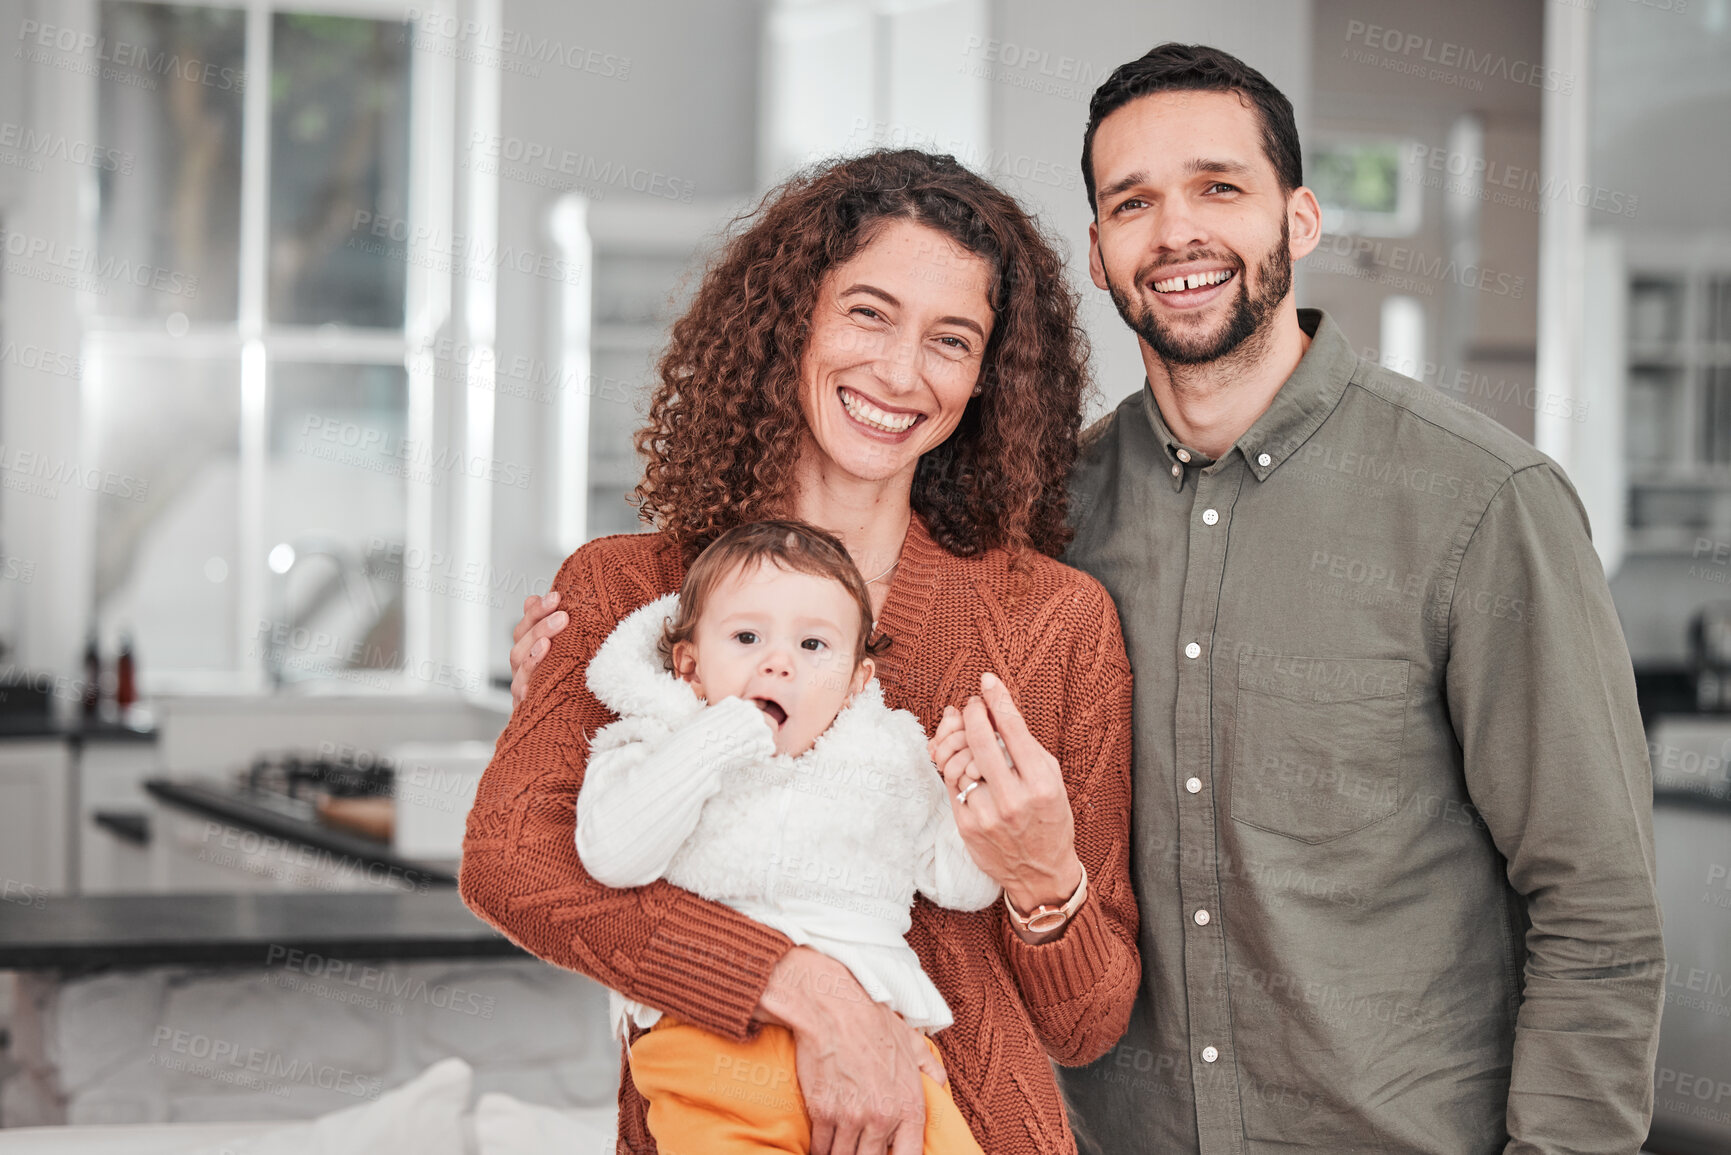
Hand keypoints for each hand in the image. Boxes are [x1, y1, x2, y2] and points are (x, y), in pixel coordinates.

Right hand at [509, 591, 567, 706]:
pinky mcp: (527, 711)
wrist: (569, 722)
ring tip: (548, 642)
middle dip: (539, 628)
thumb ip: (547, 625)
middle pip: (520, 646)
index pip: (524, 628)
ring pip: (520, 670)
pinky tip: (534, 682)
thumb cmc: (566, 682)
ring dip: (534, 654)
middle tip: (562, 615)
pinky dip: (527, 688)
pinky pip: (524, 699)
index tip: (556, 597)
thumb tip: (531, 599)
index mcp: (528, 654)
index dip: (537, 611)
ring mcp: (522, 691)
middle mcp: (522, 671)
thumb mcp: (562, 650)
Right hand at [756, 947, 942, 1154]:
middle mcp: (882, 1117)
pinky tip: (824, 1146)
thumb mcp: (914, 1044)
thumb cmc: (874, 1024)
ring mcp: (851, 1116)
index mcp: (909, 1106)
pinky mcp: (823, 1112)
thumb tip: (941, 1085)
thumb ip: (932, 1070)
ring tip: (843, 1148)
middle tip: (861, 1148)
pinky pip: (822, 1148)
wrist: (835, 1008)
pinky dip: (822, 1150)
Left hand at [929, 671, 1083, 929]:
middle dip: (972, 714)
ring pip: (960, 762)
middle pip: (979, 740)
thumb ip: (1023, 745)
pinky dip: (954, 769)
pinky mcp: (967, 826)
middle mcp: (1014, 799)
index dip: (996, 699)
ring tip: (968, 742)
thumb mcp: (1050, 779)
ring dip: (960, 743)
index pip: (1012, 729)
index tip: (987, 681)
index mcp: (1041, 783)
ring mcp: (988, 814)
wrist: (1041, 871)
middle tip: (972, 706)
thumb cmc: (1049, 817)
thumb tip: (992, 707)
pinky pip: (951, 785)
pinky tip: (964, 764)